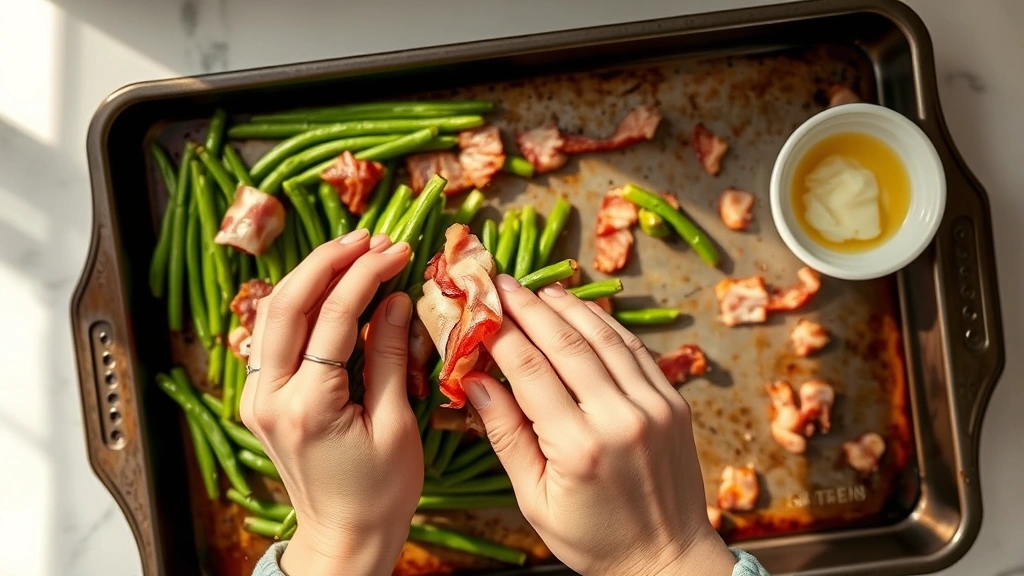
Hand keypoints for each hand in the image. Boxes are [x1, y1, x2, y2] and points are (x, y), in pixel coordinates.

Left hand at [240, 230, 422, 575]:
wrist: (343, 537)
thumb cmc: (380, 492)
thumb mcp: (396, 424)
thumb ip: (387, 356)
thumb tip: (394, 299)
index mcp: (308, 407)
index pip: (333, 318)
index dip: (367, 276)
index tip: (398, 250)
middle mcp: (268, 396)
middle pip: (288, 302)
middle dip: (329, 260)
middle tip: (370, 237)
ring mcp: (257, 396)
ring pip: (272, 312)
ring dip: (311, 275)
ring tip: (353, 251)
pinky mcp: (261, 397)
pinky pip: (273, 334)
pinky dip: (299, 301)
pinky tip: (329, 286)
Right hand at [466, 275, 735, 575]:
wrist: (667, 558)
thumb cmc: (593, 539)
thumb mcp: (534, 500)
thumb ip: (506, 436)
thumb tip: (474, 381)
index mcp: (578, 448)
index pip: (529, 370)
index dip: (499, 332)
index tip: (478, 307)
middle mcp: (620, 419)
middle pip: (565, 343)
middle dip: (528, 307)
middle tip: (501, 283)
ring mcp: (653, 407)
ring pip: (604, 338)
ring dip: (568, 307)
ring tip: (539, 289)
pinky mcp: (673, 402)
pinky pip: (635, 350)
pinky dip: (606, 325)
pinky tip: (583, 312)